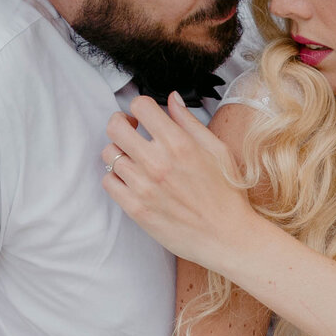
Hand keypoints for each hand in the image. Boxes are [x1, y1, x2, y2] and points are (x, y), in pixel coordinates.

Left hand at [102, 95, 261, 270]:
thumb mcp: (217, 150)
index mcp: (179, 144)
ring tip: (134, 159)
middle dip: (122, 123)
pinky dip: (116, 177)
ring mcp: (143, 186)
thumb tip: (171, 99)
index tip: (144, 116)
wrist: (227, 236)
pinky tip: (132, 179)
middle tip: (131, 130)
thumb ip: (189, 122)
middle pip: (115, 127)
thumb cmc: (226, 195)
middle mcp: (157, 162)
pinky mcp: (135, 208)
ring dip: (119, 152)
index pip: (140, 106)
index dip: (141, 107)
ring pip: (109, 154)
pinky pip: (108, 182)